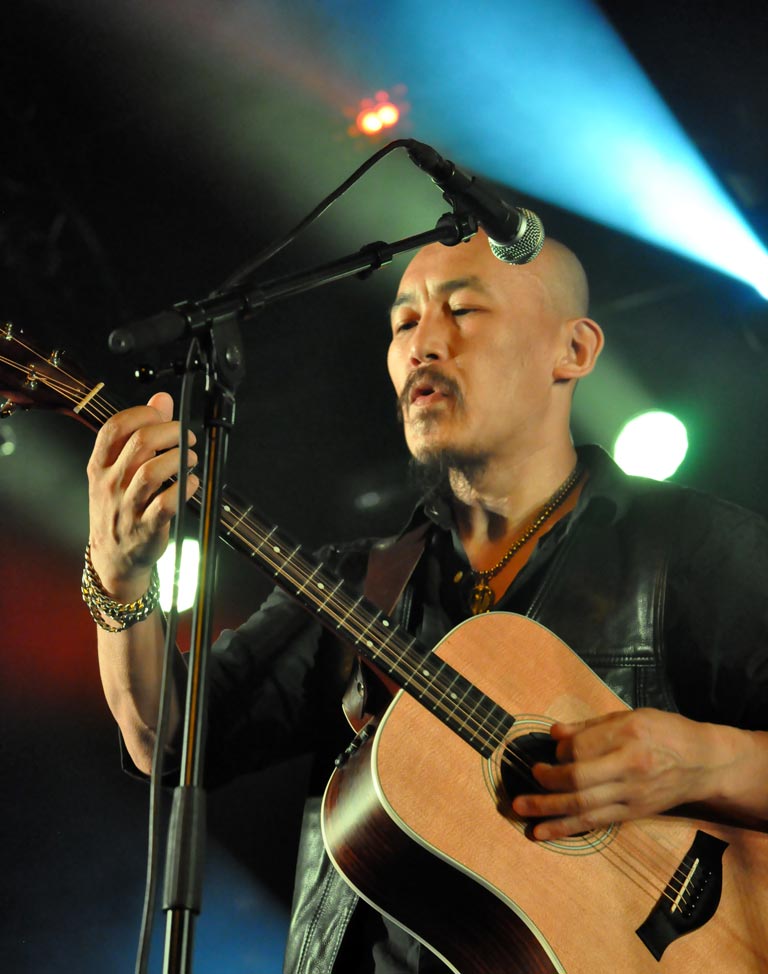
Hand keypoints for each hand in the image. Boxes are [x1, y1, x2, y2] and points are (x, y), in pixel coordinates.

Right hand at [87, 392, 198, 599]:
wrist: (113, 557)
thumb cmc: (119, 506)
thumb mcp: (119, 468)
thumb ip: (140, 431)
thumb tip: (162, 398)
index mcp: (100, 466)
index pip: (115, 427)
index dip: (143, 413)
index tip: (162, 415)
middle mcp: (111, 484)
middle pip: (140, 443)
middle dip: (171, 431)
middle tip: (186, 436)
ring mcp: (128, 507)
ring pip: (153, 472)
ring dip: (179, 458)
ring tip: (190, 458)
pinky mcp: (148, 527)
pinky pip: (167, 503)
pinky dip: (185, 488)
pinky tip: (192, 483)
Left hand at [511, 709, 718, 840]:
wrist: (703, 763)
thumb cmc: (664, 732)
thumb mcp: (630, 716)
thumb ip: (590, 726)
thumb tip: (554, 733)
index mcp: (629, 735)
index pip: (581, 747)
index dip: (559, 750)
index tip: (552, 749)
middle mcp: (630, 766)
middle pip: (579, 779)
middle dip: (547, 781)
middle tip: (528, 776)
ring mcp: (632, 794)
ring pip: (583, 806)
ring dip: (547, 809)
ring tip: (521, 808)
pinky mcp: (633, 814)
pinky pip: (594, 822)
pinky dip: (566, 828)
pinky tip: (543, 832)